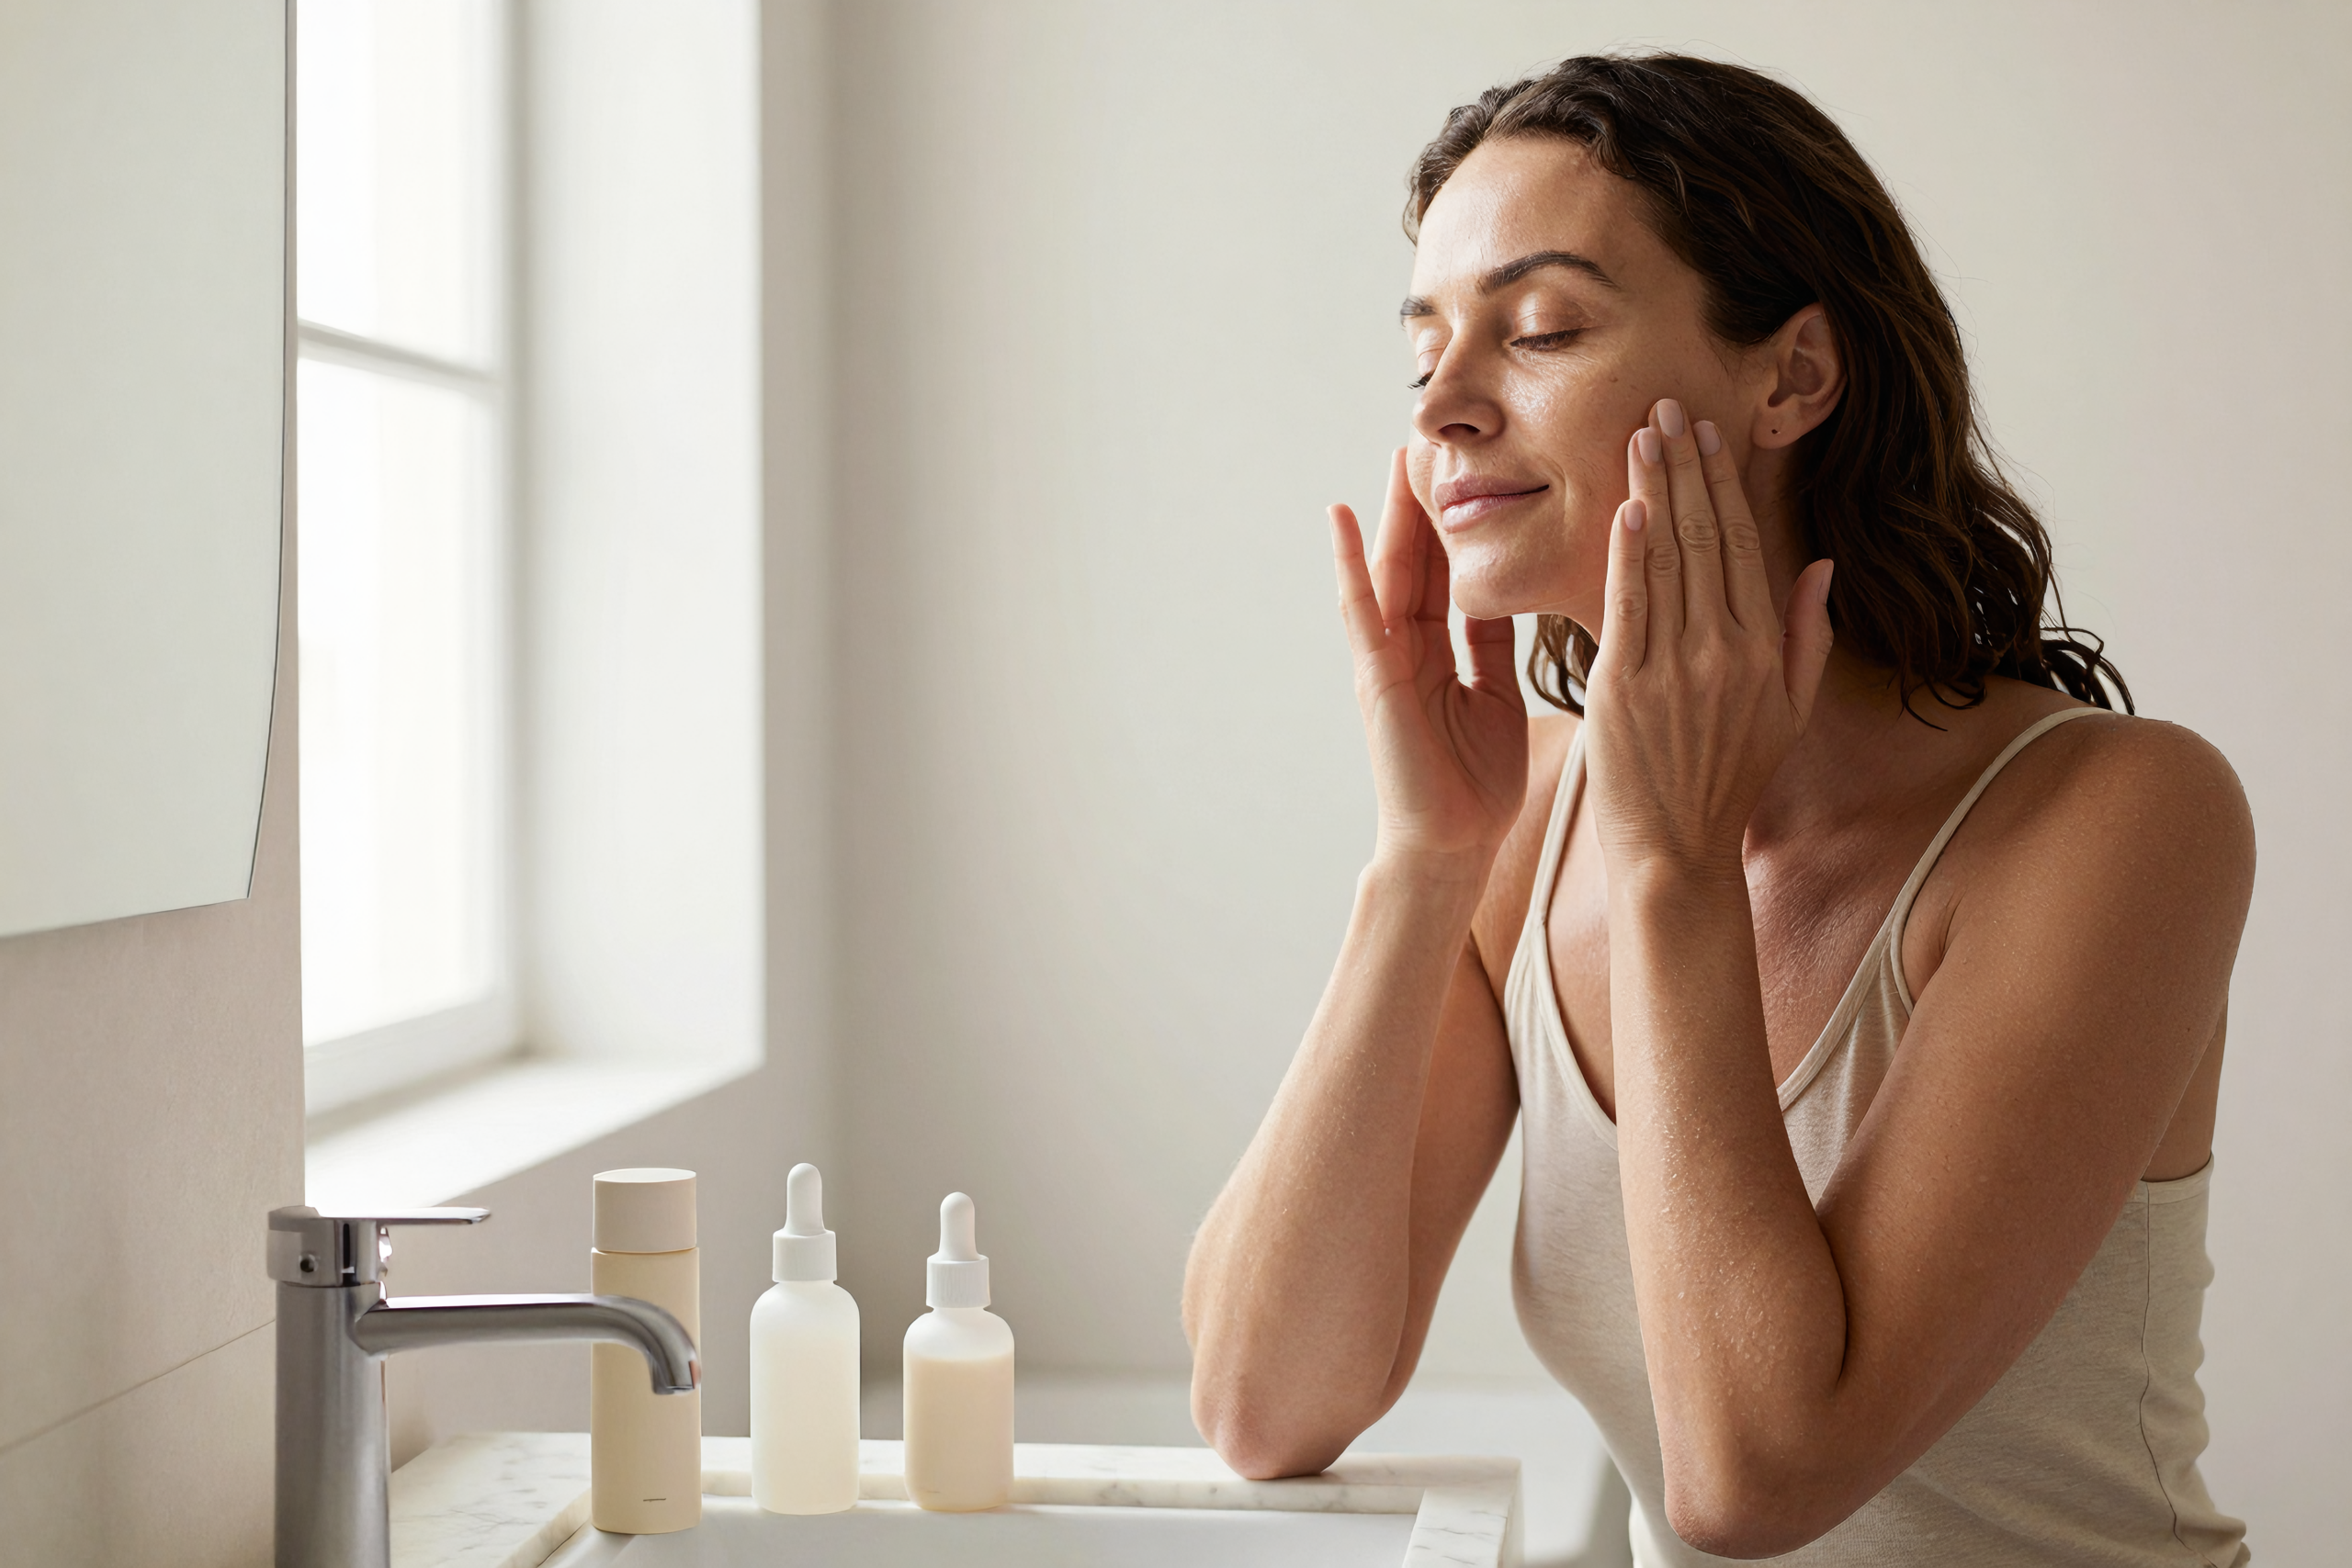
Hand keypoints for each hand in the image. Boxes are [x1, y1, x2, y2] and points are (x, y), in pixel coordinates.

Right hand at [1330, 448, 1527, 873]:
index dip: (1462, 522)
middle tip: (1435, 440)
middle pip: (1422, 559)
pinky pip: (1360, 610)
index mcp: (1443, 653)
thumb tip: (1517, 596)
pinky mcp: (1374, 676)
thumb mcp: (1498, 696)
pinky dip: (1347, 563)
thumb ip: (1496, 646)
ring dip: (1392, 514)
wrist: (1453, 845)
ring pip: (1392, 571)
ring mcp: (1386, 659)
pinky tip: (1339, 517)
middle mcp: (1409, 648)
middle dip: (1428, 502)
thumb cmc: (1475, 786)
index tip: (1476, 469)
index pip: (1454, 572)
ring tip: (1397, 456)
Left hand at [1584, 401, 1835, 879]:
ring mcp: (1676, 667)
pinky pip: (1630, 604)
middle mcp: (1726, 651)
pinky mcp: (1625, 685)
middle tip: (1667, 407)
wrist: (1677, 849)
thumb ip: (1808, 636)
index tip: (1710, 435)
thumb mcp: (1789, 711)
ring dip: (1653, 489)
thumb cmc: (1727, 780)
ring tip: (1641, 434)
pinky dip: (1629, 553)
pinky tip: (1627, 505)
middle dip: (1687, 466)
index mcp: (1765, 650)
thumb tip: (1823, 566)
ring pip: (1668, 558)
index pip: (1746, 546)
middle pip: (1708, 537)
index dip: (1727, 485)